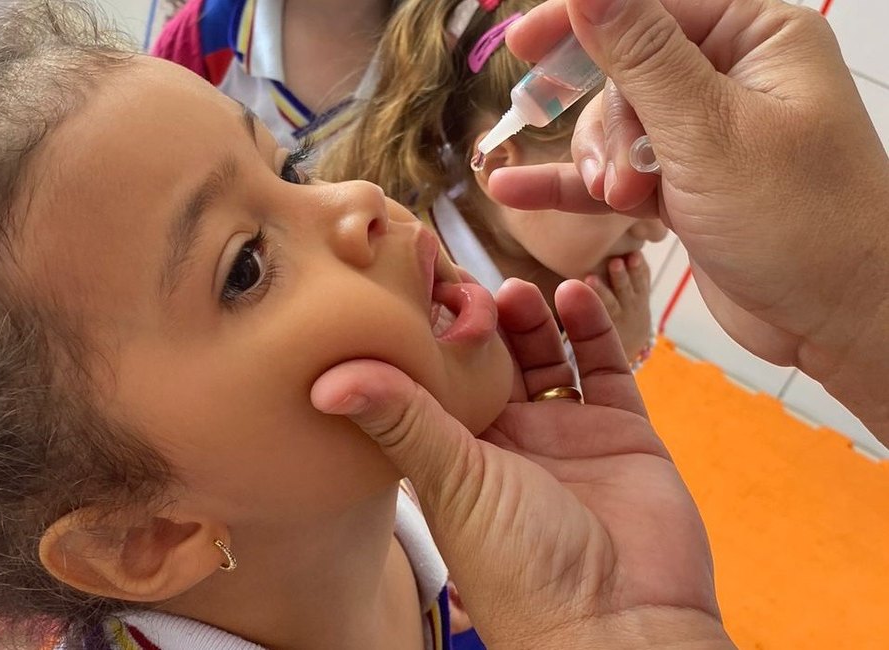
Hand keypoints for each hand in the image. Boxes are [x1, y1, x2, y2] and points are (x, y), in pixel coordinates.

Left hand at [312, 279, 730, 648]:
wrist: (620, 623)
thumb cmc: (520, 568)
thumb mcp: (450, 482)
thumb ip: (400, 421)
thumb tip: (323, 381)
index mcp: (459, 457)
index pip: (438, 383)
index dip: (428, 339)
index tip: (413, 288)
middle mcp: (511, 445)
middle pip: (494, 364)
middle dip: (481, 322)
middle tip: (466, 280)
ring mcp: (568, 439)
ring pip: (549, 360)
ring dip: (533, 321)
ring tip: (514, 290)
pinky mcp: (624, 437)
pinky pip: (607, 372)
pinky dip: (593, 331)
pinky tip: (575, 295)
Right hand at [487, 0, 888, 434]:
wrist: (839, 322)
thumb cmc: (802, 224)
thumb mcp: (709, 132)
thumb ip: (640, 56)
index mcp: (756, 38)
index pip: (650, 7)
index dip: (580, 24)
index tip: (521, 47)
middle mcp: (731, 77)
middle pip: (624, 70)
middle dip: (607, 123)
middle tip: (617, 172)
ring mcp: (706, 135)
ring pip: (613, 126)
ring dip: (601, 164)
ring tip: (624, 203)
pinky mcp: (685, 186)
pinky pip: (612, 173)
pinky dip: (571, 183)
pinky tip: (514, 190)